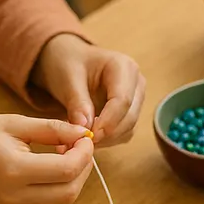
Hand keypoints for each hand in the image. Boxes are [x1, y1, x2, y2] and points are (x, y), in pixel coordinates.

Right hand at [0, 114, 93, 203]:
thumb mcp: (13, 123)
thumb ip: (51, 129)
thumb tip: (83, 133)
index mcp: (13, 169)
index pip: (66, 169)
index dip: (84, 154)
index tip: (84, 138)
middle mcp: (14, 195)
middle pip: (70, 190)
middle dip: (84, 168)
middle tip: (80, 148)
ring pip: (63, 203)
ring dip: (75, 181)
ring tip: (68, 158)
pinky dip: (61, 191)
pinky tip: (55, 171)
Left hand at [32, 33, 146, 145]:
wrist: (68, 61)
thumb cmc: (67, 63)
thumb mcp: (67, 78)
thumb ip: (77, 102)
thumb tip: (85, 128)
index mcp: (124, 67)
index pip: (123, 100)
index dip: (108, 122)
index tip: (90, 136)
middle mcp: (136, 83)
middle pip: (130, 117)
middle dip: (107, 133)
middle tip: (82, 141)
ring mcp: (136, 99)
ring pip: (129, 128)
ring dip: (107, 139)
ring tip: (81, 138)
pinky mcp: (130, 113)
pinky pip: (123, 133)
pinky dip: (107, 140)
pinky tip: (89, 136)